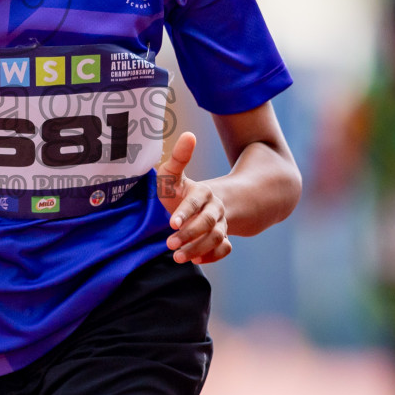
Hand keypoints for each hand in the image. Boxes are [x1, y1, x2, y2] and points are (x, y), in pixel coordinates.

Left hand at [157, 132, 231, 264]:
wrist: (203, 207)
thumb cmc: (181, 191)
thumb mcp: (174, 175)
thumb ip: (178, 159)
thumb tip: (188, 134)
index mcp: (203, 191)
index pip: (196, 201)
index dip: (185, 212)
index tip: (172, 223)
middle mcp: (215, 207)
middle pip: (208, 221)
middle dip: (189, 234)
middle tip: (169, 244)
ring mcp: (221, 224)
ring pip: (216, 237)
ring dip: (198, 248)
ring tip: (178, 257)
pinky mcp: (223, 238)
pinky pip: (225, 248)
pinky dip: (213, 255)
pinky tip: (197, 260)